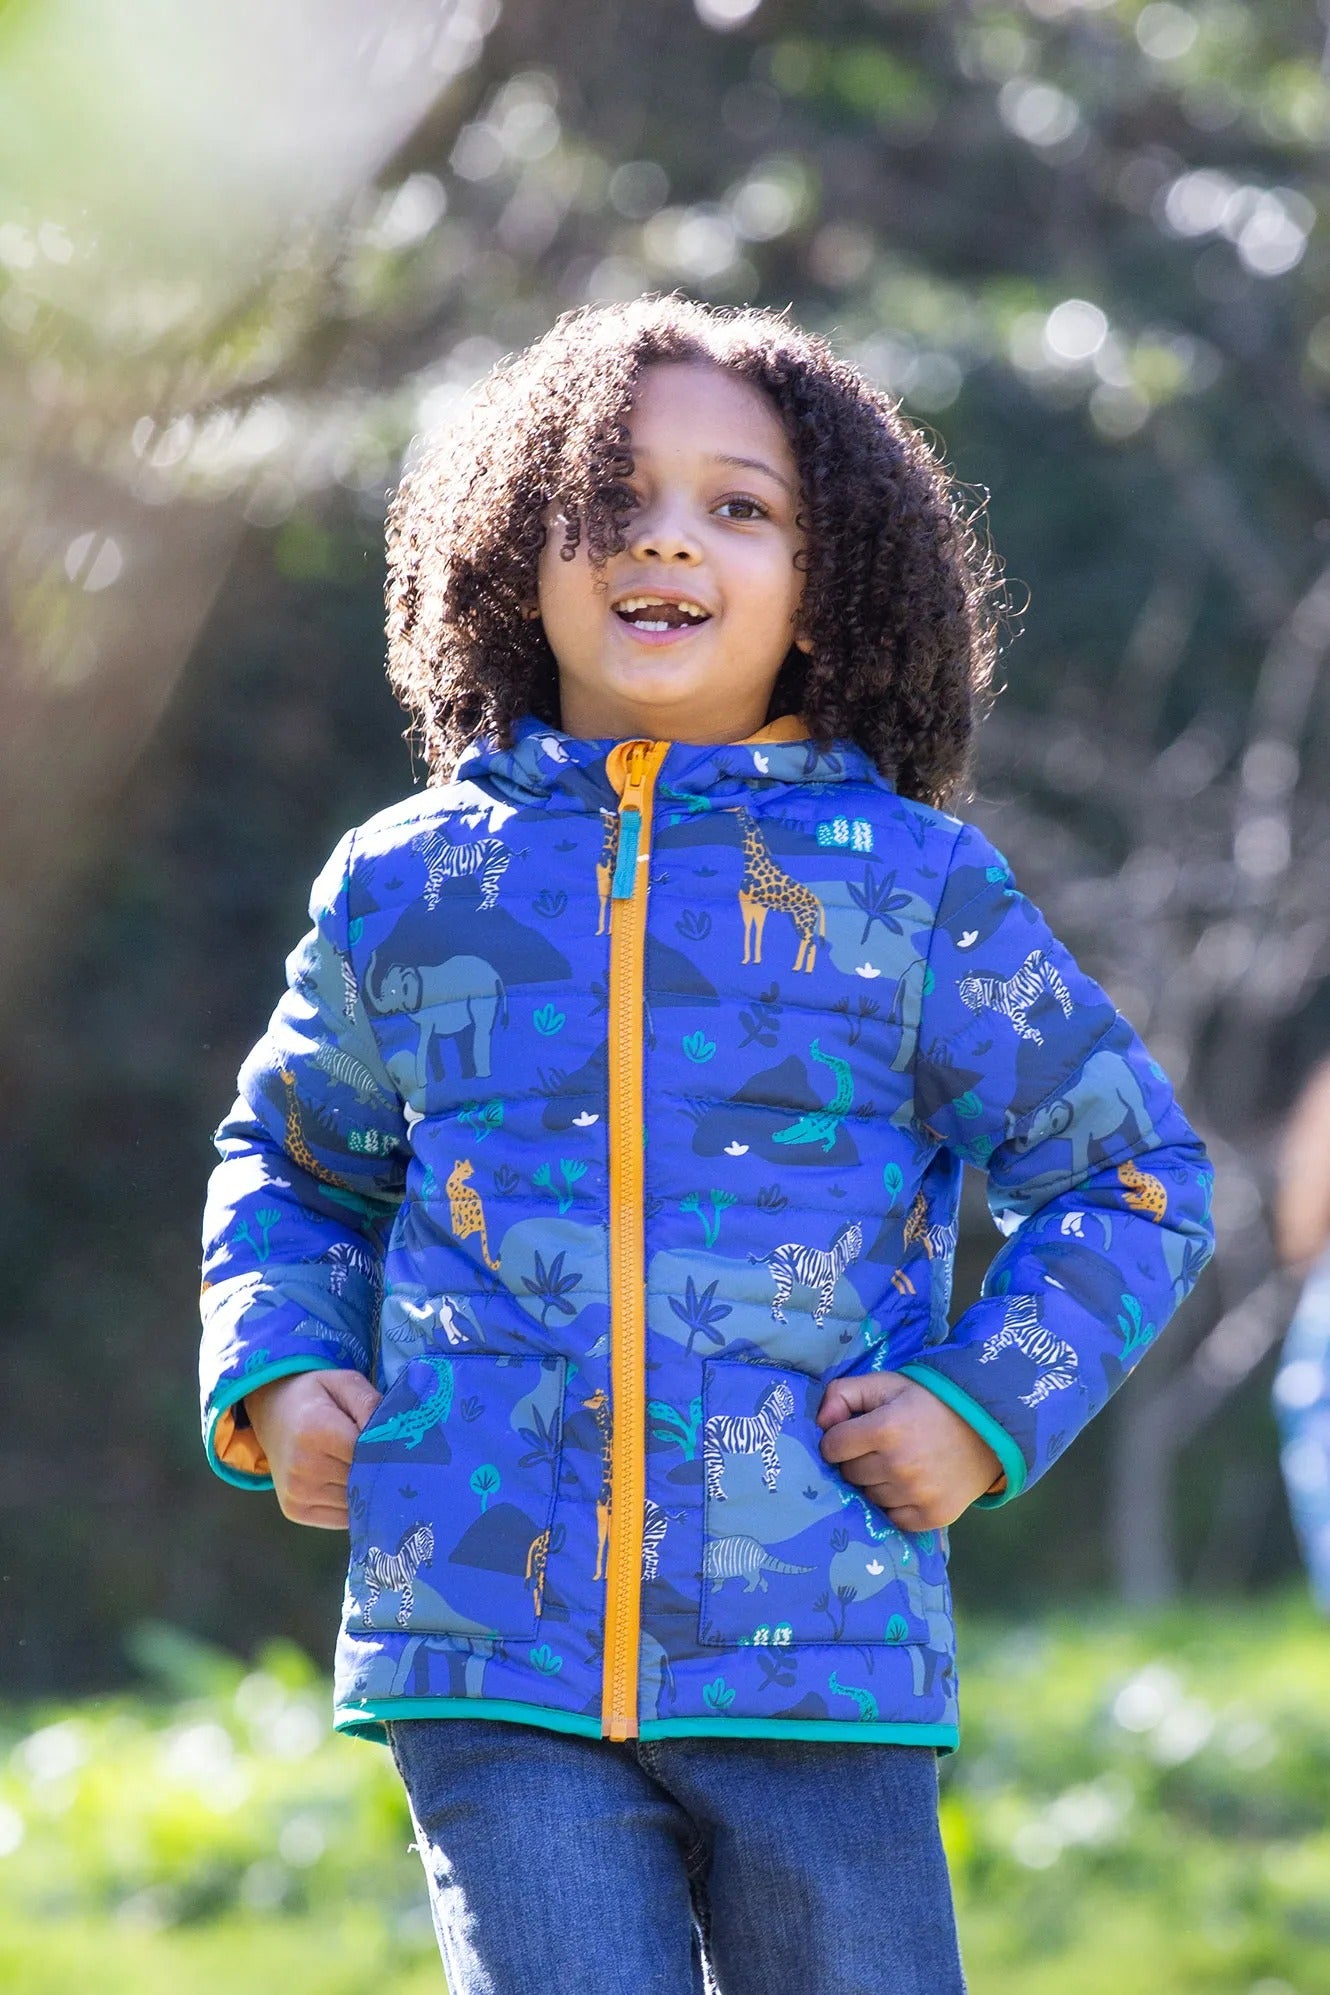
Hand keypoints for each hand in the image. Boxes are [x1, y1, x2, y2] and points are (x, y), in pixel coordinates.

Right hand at [244, 1369, 381, 1529]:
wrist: (272, 1413)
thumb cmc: (314, 1397)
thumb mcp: (343, 1383)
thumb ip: (370, 1402)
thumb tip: (395, 1432)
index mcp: (316, 1431)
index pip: (369, 1454)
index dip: (389, 1450)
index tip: (401, 1445)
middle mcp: (303, 1467)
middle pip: (363, 1480)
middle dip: (381, 1471)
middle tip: (389, 1456)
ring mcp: (297, 1494)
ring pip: (356, 1503)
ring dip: (367, 1490)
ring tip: (364, 1467)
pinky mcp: (295, 1511)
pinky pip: (342, 1518)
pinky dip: (354, 1505)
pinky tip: (351, 1484)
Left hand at [815, 1372, 1001, 1532]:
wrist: (987, 1429)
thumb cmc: (930, 1403)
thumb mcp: (887, 1384)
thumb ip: (844, 1393)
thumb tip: (820, 1422)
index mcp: (885, 1428)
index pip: (832, 1447)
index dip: (838, 1439)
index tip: (854, 1435)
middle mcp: (899, 1465)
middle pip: (849, 1474)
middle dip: (857, 1460)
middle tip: (881, 1448)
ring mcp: (917, 1494)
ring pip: (869, 1497)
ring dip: (876, 1483)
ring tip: (900, 1464)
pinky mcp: (932, 1516)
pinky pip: (892, 1518)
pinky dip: (896, 1504)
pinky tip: (911, 1485)